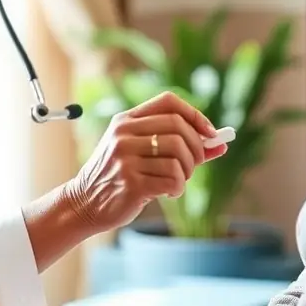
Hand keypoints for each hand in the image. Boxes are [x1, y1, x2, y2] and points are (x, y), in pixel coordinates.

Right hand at [69, 91, 226, 233]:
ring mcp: (125, 158)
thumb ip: (180, 146)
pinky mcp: (131, 183)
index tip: (209, 132)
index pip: (168, 102)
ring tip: (176, 181)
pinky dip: (178, 188)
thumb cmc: (120, 176)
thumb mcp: (142, 153)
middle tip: (194, 164)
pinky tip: (168, 193)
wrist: (85, 203)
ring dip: (186, 173)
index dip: (194, 114)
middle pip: (178, 128)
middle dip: (196, 148)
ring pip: (178, 156)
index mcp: (126, 120)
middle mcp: (124, 135)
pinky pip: (173, 180)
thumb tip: (220, 144)